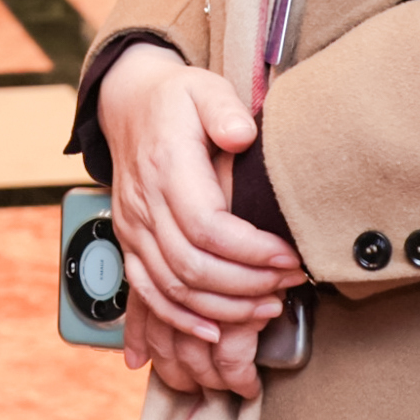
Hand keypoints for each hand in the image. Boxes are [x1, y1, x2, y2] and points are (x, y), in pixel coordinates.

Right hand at [97, 46, 300, 386]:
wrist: (128, 105)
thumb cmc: (176, 100)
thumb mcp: (203, 87)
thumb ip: (223, 109)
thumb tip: (242, 136)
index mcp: (166, 167)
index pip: (207, 226)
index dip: (252, 251)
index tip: (291, 257)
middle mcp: (144, 204)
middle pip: (192, 266)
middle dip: (247, 285)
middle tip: (290, 283)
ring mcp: (132, 228)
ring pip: (172, 287)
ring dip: (223, 308)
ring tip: (268, 307)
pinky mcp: (130, 243)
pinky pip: (147, 293)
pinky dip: (179, 319)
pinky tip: (214, 331)